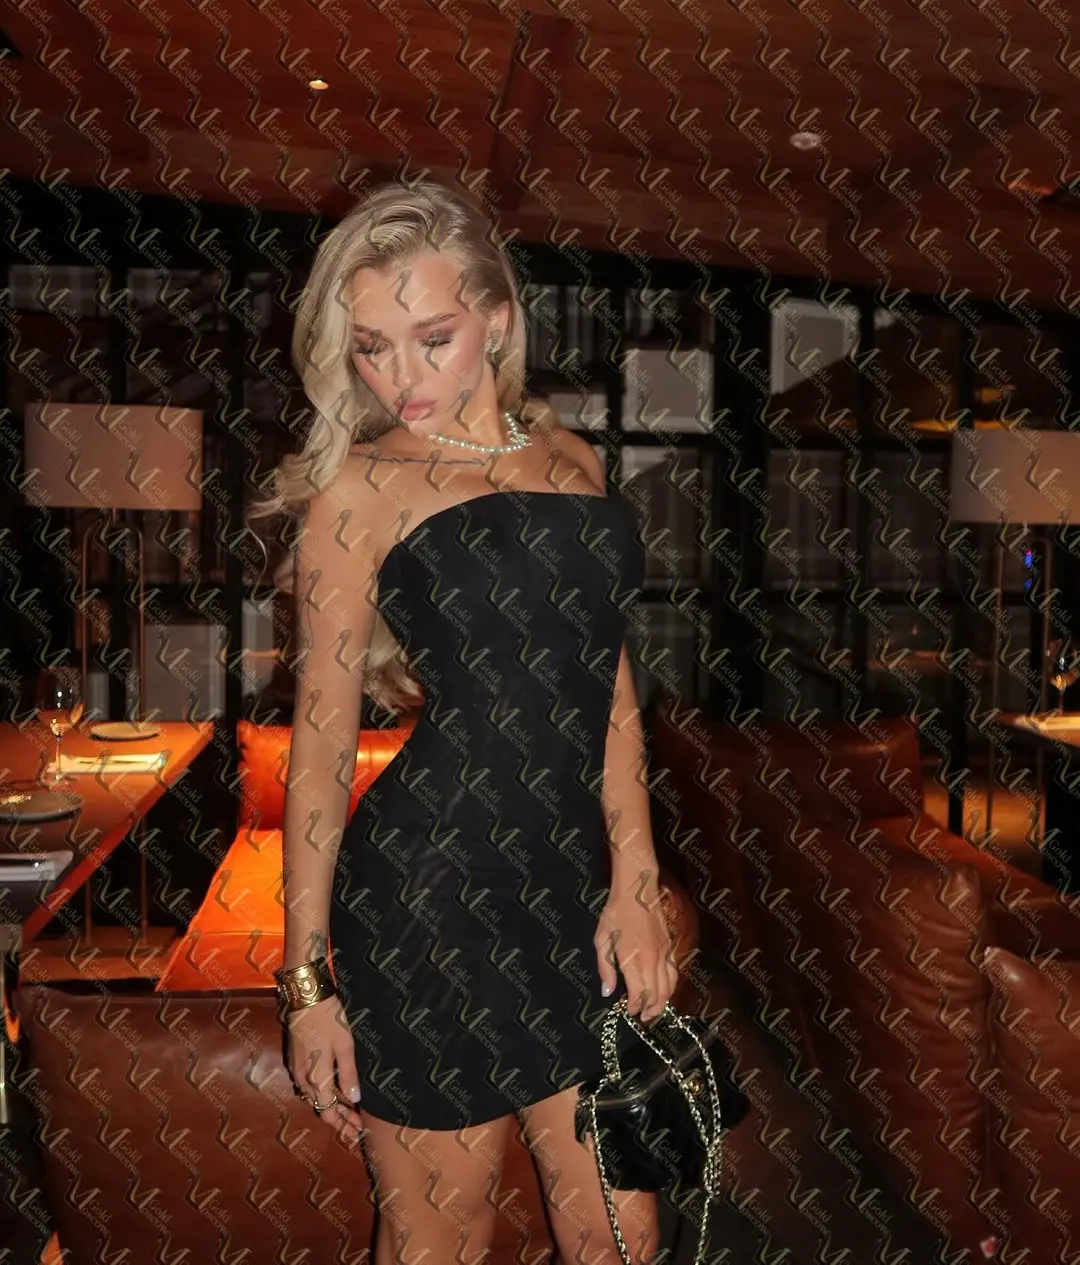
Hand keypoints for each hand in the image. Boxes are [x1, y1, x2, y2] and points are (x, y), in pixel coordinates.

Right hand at [286, 994, 363, 1145]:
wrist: (306, 997)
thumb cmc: (329, 1019)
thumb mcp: (345, 1046)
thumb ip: (348, 1075)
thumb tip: (354, 1100)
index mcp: (315, 1079)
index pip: (328, 1112)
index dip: (343, 1124)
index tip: (358, 1131)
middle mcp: (302, 1079)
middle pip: (320, 1107)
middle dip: (338, 1118)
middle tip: (356, 1126)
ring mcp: (296, 1069)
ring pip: (313, 1097)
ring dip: (329, 1106)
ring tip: (348, 1111)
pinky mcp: (295, 1059)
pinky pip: (308, 1085)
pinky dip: (321, 1093)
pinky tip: (333, 1090)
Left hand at [595, 882, 678, 1022]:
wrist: (638, 889)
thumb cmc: (615, 913)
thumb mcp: (602, 939)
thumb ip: (605, 968)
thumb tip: (608, 992)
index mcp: (633, 959)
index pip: (639, 994)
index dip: (634, 1007)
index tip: (628, 1011)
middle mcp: (652, 960)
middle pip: (658, 995)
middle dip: (651, 1010)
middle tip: (644, 1017)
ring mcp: (664, 953)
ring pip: (670, 986)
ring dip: (663, 1002)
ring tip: (654, 1010)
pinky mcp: (670, 947)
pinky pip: (674, 973)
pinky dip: (670, 987)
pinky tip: (664, 990)